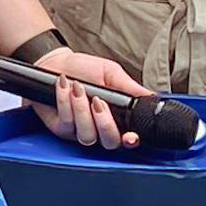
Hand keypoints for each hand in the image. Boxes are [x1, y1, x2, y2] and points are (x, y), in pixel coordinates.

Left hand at [27, 46, 152, 151]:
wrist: (55, 63)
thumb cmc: (84, 69)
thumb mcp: (110, 73)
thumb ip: (129, 87)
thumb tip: (151, 96)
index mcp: (116, 118)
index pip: (127, 138)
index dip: (131, 141)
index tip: (131, 135)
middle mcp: (99, 129)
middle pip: (108, 142)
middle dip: (105, 123)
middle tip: (98, 101)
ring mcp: (79, 132)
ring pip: (87, 135)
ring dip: (81, 110)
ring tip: (78, 87)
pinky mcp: (60, 129)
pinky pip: (66, 123)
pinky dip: (65, 102)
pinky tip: (65, 86)